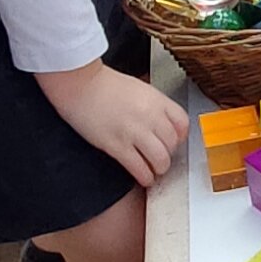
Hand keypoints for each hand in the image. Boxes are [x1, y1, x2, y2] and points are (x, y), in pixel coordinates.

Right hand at [38, 58, 187, 187]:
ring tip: (154, 170)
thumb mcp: (137, 87)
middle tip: (161, 157)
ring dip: (159, 169)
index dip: (180, 136)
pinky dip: (145, 177)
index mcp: (156, 99)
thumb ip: (152, 104)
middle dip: (169, 154)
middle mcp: (149, 116)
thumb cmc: (102, 84)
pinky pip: (139, 168)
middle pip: (173, 144)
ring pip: (161, 160)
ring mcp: (134, 132)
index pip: (182, 123)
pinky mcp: (117, 145)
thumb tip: (161, 121)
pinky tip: (143, 177)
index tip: (175, 142)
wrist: (78, 84)